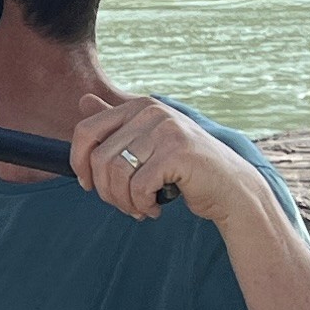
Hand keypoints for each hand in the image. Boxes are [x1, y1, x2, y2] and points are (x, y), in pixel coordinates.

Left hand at [70, 87, 261, 226]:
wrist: (231, 188)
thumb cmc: (184, 169)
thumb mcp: (148, 142)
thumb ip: (117, 124)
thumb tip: (83, 100)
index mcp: (139, 106)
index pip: (86, 130)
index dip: (78, 162)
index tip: (88, 184)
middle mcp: (152, 112)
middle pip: (99, 157)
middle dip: (105, 190)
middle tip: (123, 204)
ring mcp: (166, 130)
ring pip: (117, 173)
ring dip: (123, 201)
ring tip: (138, 209)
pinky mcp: (178, 153)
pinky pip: (138, 187)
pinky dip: (142, 205)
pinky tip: (154, 209)